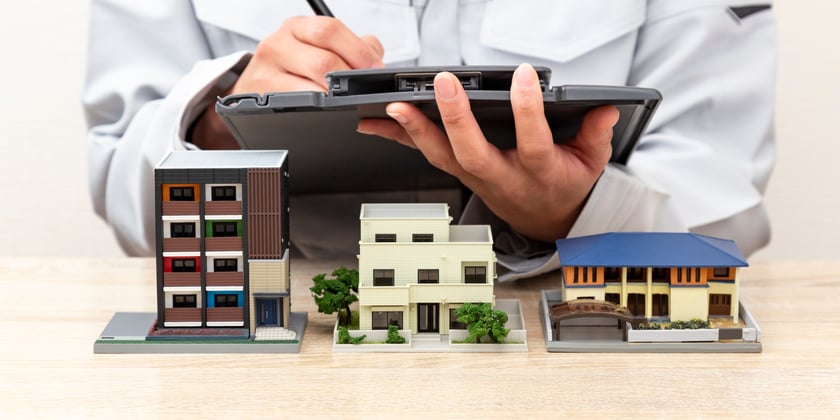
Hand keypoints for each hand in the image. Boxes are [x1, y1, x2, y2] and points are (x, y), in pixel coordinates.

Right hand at [192, 16, 383, 148]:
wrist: (253, 86)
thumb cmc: (293, 67)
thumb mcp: (318, 48)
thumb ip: (352, 47)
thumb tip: (376, 57)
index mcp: (297, 27)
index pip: (330, 31)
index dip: (358, 51)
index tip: (376, 68)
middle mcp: (278, 44)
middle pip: (323, 61)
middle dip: (350, 80)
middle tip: (363, 91)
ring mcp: (266, 71)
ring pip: (312, 88)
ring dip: (335, 100)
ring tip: (346, 102)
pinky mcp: (260, 98)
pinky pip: (297, 108)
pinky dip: (317, 112)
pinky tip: (325, 112)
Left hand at [357, 63, 618, 241]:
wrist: (544, 219)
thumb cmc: (563, 184)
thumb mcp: (591, 163)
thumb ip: (597, 135)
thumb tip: (607, 108)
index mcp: (540, 172)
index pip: (535, 143)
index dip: (530, 111)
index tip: (524, 76)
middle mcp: (503, 177)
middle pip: (474, 153)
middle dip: (457, 118)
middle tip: (443, 83)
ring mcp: (477, 178)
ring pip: (443, 157)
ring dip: (416, 131)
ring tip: (395, 105)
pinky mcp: (460, 173)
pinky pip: (429, 155)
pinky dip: (402, 138)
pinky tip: (378, 122)